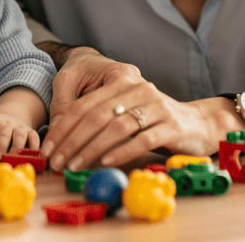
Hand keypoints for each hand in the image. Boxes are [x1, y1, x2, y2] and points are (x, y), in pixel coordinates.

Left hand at [0, 113, 39, 158]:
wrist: (7, 117)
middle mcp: (6, 123)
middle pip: (4, 133)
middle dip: (2, 145)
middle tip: (1, 157)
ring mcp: (19, 127)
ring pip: (20, 134)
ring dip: (17, 146)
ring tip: (15, 157)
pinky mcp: (30, 131)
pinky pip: (34, 136)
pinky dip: (35, 146)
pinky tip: (34, 155)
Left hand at [41, 51, 214, 171]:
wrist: (196, 122)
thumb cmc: (150, 117)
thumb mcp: (119, 108)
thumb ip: (92, 114)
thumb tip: (60, 132)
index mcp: (121, 80)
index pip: (83, 104)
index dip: (63, 127)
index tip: (48, 148)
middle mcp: (138, 89)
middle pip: (97, 115)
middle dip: (72, 140)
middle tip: (57, 161)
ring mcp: (156, 106)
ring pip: (117, 127)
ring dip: (92, 148)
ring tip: (76, 164)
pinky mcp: (171, 125)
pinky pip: (142, 139)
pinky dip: (122, 150)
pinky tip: (107, 161)